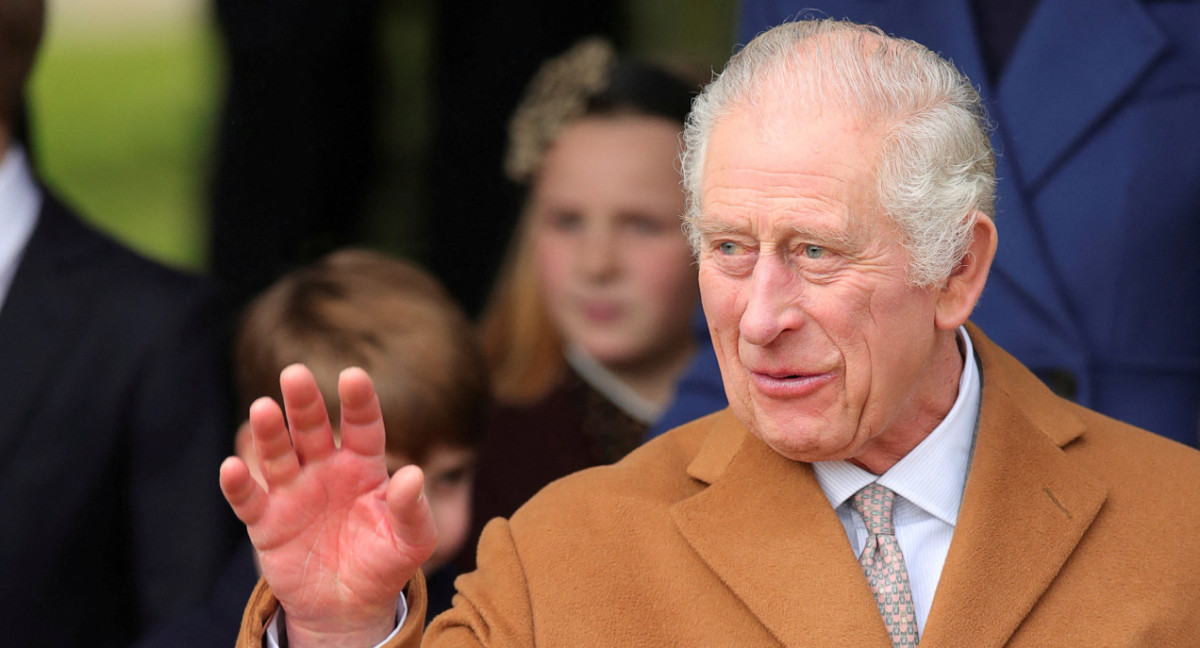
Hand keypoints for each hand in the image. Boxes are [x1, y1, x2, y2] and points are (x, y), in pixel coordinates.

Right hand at [220, 365, 436, 646]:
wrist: (349, 606)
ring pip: (278, 454)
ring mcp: (293, 492)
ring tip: (263, 408)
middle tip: (295, 374)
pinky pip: (249, 500)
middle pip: (313, 428)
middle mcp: (325, 469)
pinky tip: (232, 466)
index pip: (363, 425)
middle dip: (304, 402)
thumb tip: (414, 476)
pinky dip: (238, 484)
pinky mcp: (267, 522)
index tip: (353, 376)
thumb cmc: (385, 562)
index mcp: (364, 465)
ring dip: (270, 432)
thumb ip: (413, 509)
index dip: (358, 401)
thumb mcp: (411, 541)